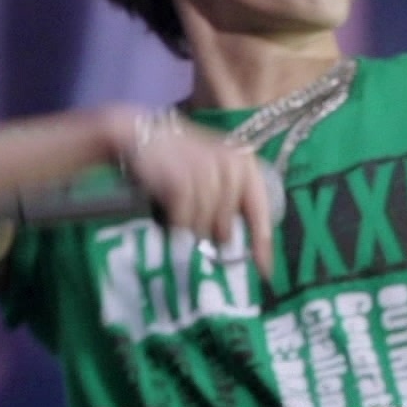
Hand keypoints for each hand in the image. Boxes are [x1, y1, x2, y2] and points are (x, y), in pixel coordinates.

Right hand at [116, 109, 276, 282]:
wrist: (140, 135)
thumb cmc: (177, 159)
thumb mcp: (212, 171)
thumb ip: (229, 199)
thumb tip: (234, 242)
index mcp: (244, 164)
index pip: (260, 210)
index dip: (262, 243)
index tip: (265, 271)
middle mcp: (231, 165)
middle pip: (227, 224)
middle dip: (213, 233)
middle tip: (197, 224)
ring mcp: (207, 172)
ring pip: (205, 224)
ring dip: (191, 225)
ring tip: (180, 213)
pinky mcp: (182, 181)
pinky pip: (184, 220)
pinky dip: (176, 222)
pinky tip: (168, 211)